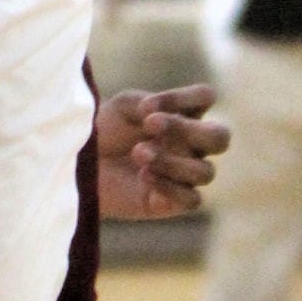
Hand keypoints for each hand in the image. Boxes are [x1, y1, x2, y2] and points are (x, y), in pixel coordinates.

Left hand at [97, 82, 229, 220]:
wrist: (80, 165)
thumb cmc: (104, 130)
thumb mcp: (122, 107)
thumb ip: (146, 104)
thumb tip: (157, 117)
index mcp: (182, 114)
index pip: (206, 97)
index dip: (183, 97)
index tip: (146, 107)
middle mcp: (190, 145)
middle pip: (221, 137)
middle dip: (188, 130)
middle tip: (151, 125)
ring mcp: (184, 175)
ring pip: (205, 172)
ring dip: (172, 160)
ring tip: (138, 152)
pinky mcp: (172, 203)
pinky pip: (192, 200)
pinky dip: (171, 187)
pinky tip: (144, 176)